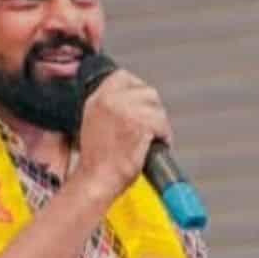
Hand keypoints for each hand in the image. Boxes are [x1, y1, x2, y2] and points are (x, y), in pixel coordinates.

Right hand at [74, 68, 171, 202]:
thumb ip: (110, 109)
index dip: (138, 89)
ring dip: (160, 124)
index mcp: (97, 99)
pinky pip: (162, 124)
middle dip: (153, 109)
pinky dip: (164, 136)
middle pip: (146, 91)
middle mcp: (109, 101)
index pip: (123, 77)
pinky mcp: (139, 124)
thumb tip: (132, 105)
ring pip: (157, 107)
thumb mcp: (94, 124)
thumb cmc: (97, 163)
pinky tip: (155, 145)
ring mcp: (124, 111)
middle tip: (152, 127)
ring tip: (153, 138)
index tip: (144, 104)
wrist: (96, 180)